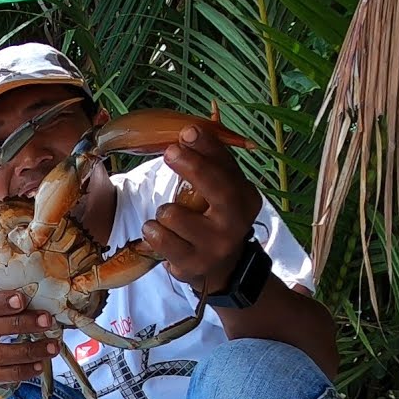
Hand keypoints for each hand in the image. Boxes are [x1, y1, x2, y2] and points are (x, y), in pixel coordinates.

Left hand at [142, 123, 261, 292]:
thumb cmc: (213, 219)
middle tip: (170, 152)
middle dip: (193, 167)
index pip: (228, 167)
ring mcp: (215, 246)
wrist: (218, 269)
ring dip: (162, 210)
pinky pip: (161, 238)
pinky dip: (153, 231)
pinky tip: (159, 231)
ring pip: (175, 215)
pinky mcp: (193, 264)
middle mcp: (236, 222)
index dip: (208, 147)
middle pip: (218, 189)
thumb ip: (209, 163)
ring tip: (167, 216)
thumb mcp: (219, 191)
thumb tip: (187, 129)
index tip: (188, 131)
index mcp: (245, 198)